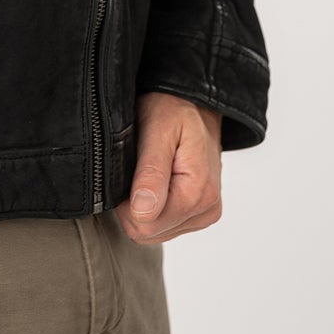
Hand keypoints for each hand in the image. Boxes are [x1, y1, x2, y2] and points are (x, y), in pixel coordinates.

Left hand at [116, 91, 223, 244]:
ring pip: (154, 232)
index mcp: (197, 192)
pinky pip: (164, 226)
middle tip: (137, 167)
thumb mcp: (157, 131)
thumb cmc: (173, 108)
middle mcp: (207, 208)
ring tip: (149, 170)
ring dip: (143, 204)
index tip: (129, 170)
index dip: (125, 201)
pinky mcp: (200, 213)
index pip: (144, 225)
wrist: (194, 101)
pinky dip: (153, 206)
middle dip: (133, 204)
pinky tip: (157, 181)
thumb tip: (142, 213)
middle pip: (148, 232)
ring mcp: (205, 212)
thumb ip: (151, 174)